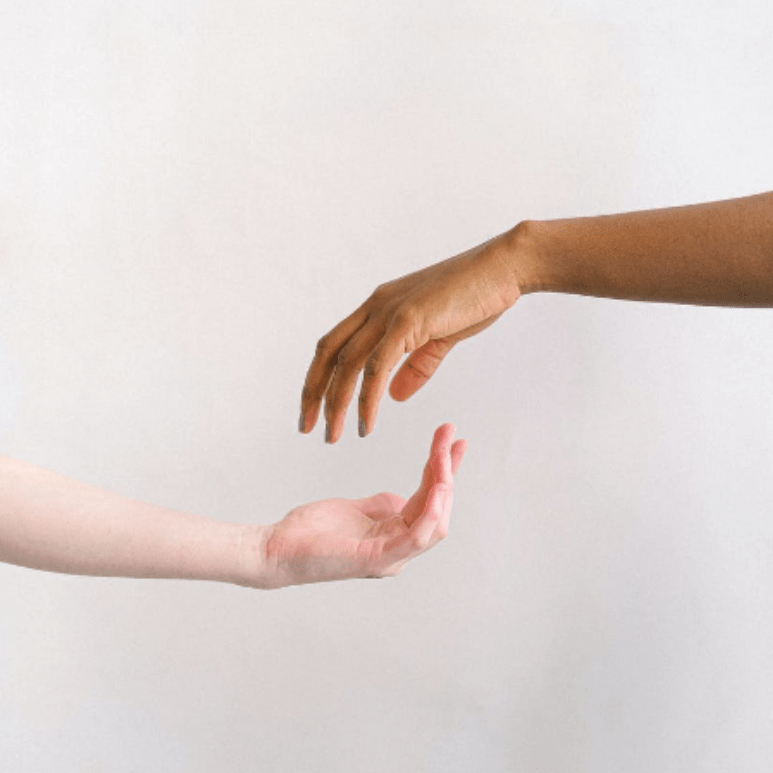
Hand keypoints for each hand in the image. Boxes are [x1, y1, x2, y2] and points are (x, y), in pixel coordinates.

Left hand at [244, 424, 465, 587]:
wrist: (276, 548)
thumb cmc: (310, 532)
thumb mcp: (354, 510)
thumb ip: (380, 506)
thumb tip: (400, 497)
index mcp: (394, 537)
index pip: (430, 501)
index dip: (443, 470)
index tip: (452, 440)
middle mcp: (399, 549)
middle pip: (437, 508)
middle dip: (447, 469)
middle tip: (450, 435)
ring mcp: (391, 556)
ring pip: (434, 521)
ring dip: (443, 484)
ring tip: (442, 454)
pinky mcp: (378, 559)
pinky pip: (417, 535)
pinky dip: (431, 511)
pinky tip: (437, 486)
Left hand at [299, 230, 521, 441]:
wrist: (503, 268)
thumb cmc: (476, 298)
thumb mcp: (439, 337)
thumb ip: (415, 365)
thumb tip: (393, 396)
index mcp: (378, 307)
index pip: (334, 344)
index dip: (319, 376)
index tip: (314, 408)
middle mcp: (375, 306)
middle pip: (328, 354)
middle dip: (313, 393)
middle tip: (307, 428)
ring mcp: (390, 311)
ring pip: (348, 364)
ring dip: (337, 404)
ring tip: (334, 435)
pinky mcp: (409, 320)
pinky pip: (377, 367)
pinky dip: (367, 399)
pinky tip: (366, 424)